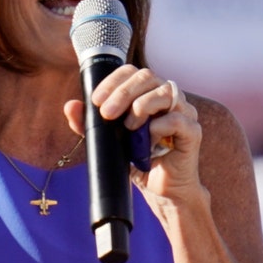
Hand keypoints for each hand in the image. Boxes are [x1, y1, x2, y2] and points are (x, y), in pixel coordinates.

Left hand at [64, 66, 201, 198]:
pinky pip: (176, 120)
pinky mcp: (192, 131)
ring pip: (165, 92)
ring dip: (141, 106)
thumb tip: (70, 106)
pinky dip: (158, 127)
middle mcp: (168, 97)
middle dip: (123, 92)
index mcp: (149, 92)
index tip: (95, 101)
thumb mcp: (108, 140)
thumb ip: (90, 124)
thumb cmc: (138, 161)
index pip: (132, 72)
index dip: (113, 81)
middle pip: (147, 76)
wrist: (161, 190)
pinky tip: (148, 141)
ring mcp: (183, 112)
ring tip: (129, 128)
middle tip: (107, 114)